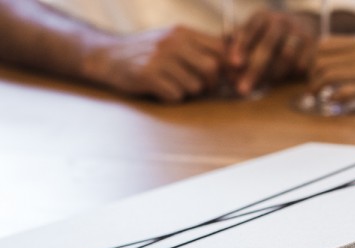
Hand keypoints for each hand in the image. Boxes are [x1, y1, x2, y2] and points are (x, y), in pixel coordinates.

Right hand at [84, 26, 224, 102]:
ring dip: (189, 92)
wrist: (107, 56)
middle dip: (212, 84)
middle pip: (212, 68)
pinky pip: (176, 95)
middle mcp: (173, 41)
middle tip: (203, 88)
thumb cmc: (148, 54)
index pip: (221, 48)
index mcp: (183, 32)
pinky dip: (172, 97)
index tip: (232, 78)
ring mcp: (160, 57)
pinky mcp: (148, 74)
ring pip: (195, 85)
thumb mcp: (173, 42)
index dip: (231, 66)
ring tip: (174, 85)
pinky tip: (160, 89)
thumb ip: (200, 49)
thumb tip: (237, 64)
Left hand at [227, 10, 314, 96]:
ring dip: (273, 75)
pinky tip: (285, 78)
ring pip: (285, 59)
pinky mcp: (314, 46)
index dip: (241, 46)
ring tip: (266, 83)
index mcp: (262, 17)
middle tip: (242, 89)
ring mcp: (299, 33)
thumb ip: (237, 45)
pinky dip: (291, 75)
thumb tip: (222, 63)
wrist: (306, 25)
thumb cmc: (271, 35)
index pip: (250, 29)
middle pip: (266, 48)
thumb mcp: (254, 33)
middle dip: (253, 71)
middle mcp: (281, 22)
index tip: (234, 64)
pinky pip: (300, 66)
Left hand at [310, 36, 354, 104]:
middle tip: (313, 89)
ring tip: (318, 98)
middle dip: (311, 77)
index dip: (313, 61)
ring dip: (317, 89)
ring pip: (327, 75)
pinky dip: (333, 99)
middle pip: (320, 60)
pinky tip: (335, 104)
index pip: (323, 45)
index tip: (315, 74)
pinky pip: (342, 92)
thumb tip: (335, 65)